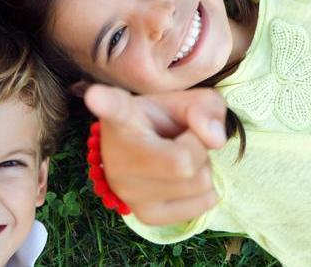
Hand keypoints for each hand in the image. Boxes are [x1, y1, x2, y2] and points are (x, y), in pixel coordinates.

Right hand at [85, 84, 227, 225]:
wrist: (141, 151)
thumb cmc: (163, 122)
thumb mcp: (186, 102)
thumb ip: (205, 108)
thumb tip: (214, 140)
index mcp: (123, 118)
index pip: (115, 110)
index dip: (106, 103)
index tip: (95, 95)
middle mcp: (118, 158)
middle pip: (184, 162)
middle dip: (199, 147)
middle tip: (184, 139)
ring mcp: (128, 192)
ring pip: (198, 184)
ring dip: (203, 168)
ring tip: (181, 157)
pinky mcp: (145, 215)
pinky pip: (201, 206)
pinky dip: (205, 191)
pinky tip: (183, 179)